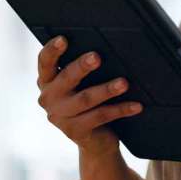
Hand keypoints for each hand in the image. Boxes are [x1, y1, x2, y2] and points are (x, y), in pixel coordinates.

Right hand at [35, 35, 142, 156]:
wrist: (94, 140)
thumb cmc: (88, 102)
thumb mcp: (79, 84)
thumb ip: (82, 69)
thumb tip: (104, 49)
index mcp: (47, 81)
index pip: (45, 62)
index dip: (52, 50)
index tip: (63, 39)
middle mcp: (49, 98)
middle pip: (66, 78)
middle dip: (82, 67)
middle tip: (96, 57)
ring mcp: (60, 117)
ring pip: (86, 99)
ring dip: (106, 90)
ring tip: (123, 83)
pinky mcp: (75, 131)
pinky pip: (101, 116)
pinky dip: (120, 109)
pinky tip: (136, 105)